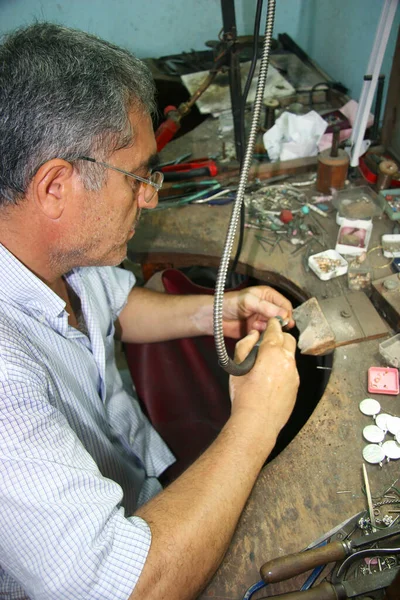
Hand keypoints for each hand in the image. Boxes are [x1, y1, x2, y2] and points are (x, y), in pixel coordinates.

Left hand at [221, 286, 294, 338]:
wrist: (215, 318)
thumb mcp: (249, 301)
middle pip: (282, 318)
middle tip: (269, 324)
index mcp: (268, 295)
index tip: (284, 321)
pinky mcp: (257, 330)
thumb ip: (266, 307)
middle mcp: (267, 307)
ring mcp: (263, 319)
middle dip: (277, 322)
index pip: (285, 305)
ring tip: (256, 325)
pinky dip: (261, 334)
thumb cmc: (229, 304)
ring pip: (275, 327)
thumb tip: (284, 315)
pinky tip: (252, 330)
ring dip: (267, 328)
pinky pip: (266, 335)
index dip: (286, 313)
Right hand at [229, 318, 298, 437]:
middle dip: (279, 337)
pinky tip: (271, 378)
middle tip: (267, 342)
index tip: (269, 323)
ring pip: (290, 356)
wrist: (258, 422)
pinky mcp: (296, 386)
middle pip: (288, 339)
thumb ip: (245, 346)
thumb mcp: (237, 366)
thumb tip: (253, 336)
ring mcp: (294, 375)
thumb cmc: (245, 396)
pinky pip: (292, 370)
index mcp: (272, 353)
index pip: (275, 329)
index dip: (272, 324)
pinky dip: (284, 368)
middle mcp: (287, 361)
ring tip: (267, 363)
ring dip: (281, 354)